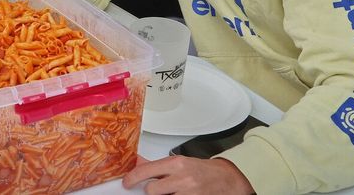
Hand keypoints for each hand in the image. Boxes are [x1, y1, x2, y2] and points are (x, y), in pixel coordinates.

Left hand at [122, 155, 252, 194]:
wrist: (226, 180)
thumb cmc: (201, 171)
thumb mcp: (178, 163)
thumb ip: (155, 165)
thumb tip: (135, 162)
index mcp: (176, 163)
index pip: (146, 171)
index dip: (132, 178)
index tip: (127, 183)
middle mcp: (182, 178)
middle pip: (151, 190)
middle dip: (151, 191)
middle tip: (158, 190)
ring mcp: (189, 193)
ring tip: (171, 193)